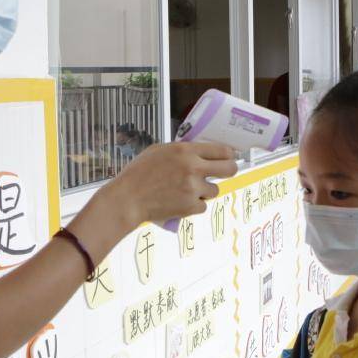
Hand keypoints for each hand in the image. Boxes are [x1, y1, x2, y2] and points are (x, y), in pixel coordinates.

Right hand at [95, 142, 237, 228]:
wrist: (128, 198)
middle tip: (222, 173)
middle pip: (229, 169)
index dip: (228, 155)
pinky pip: (203, 206)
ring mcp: (194, 189)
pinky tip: (180, 202)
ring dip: (205, 191)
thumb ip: (181, 151)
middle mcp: (193, 168)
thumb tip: (199, 152)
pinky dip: (194, 205)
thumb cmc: (138, 173)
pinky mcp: (191, 207)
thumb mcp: (158, 151)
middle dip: (228, 171)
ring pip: (214, 190)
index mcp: (185, 151)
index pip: (222, 150)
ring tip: (186, 191)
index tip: (228, 158)